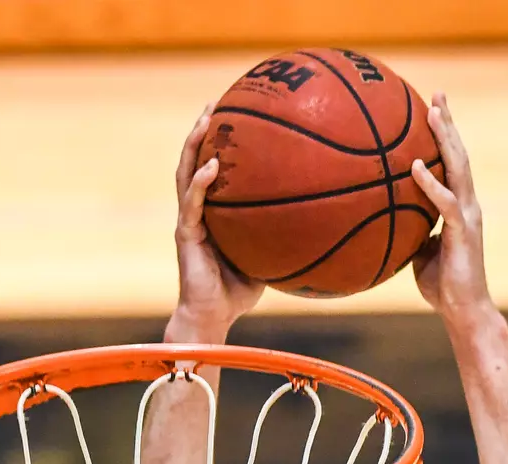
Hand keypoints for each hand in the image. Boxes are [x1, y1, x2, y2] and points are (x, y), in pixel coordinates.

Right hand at [170, 106, 264, 339]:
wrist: (212, 317)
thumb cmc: (238, 292)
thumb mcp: (269, 258)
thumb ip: (284, 236)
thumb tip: (322, 222)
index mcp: (213, 212)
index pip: (213, 169)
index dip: (219, 142)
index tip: (234, 115)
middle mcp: (197, 210)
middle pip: (195, 160)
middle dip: (203, 130)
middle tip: (216, 102)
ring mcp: (189, 220)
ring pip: (186, 173)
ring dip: (194, 145)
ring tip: (206, 119)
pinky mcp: (185, 234)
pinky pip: (192, 203)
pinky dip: (200, 182)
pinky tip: (212, 166)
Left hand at [409, 93, 493, 328]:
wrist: (464, 310)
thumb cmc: (441, 285)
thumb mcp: (418, 251)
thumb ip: (408, 228)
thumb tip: (384, 215)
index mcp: (458, 206)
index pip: (452, 163)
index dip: (444, 135)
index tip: (431, 108)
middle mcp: (467, 204)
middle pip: (459, 154)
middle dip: (448, 123)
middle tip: (437, 94)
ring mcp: (468, 216)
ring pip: (459, 168)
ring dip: (446, 138)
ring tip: (433, 111)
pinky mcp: (463, 232)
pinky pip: (446, 202)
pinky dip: (431, 183)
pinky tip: (417, 166)